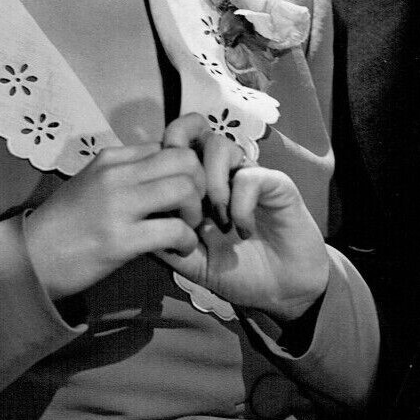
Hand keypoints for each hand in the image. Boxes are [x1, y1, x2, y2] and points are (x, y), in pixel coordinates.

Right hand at [24, 143, 205, 299]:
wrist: (30, 260)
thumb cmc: (64, 225)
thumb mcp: (92, 185)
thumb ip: (125, 175)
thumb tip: (163, 174)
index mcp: (110, 158)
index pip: (166, 146)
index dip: (185, 169)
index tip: (186, 192)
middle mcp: (116, 175)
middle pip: (185, 160)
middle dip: (201, 184)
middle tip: (193, 209)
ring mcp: (118, 206)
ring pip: (186, 188)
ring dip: (196, 211)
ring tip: (187, 228)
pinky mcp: (120, 240)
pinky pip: (174, 230)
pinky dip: (187, 241)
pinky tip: (181, 249)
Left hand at [160, 114, 328, 322]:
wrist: (283, 289)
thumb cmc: (238, 273)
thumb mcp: (192, 263)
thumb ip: (166, 242)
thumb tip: (135, 221)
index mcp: (197, 186)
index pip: (173, 147)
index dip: (160, 156)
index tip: (158, 195)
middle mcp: (221, 173)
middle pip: (194, 130)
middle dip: (181, 151)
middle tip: (182, 193)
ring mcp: (247, 174)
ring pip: (219, 146)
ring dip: (211, 183)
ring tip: (216, 218)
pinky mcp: (275, 182)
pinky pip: (248, 176)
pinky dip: (240, 206)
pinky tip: (243, 230)